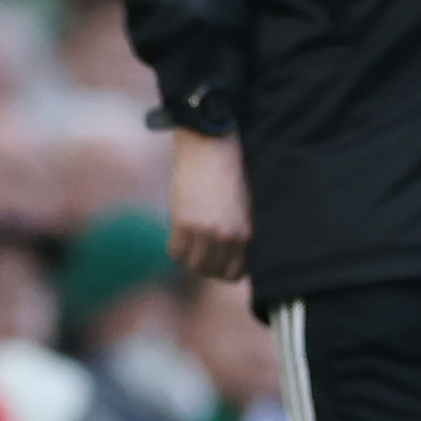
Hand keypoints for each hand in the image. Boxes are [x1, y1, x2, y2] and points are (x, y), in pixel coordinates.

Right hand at [168, 127, 250, 282]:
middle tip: (205, 254)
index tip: (222, 263)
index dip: (227, 271)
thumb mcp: (245, 208)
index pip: (235, 273)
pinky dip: (177, 250)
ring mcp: (201, 232)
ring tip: (193, 246)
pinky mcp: (181, 222)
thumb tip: (233, 256)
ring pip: (193, 266)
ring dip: (192, 260)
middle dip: (209, 267)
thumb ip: (240, 234)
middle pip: (212, 272)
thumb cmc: (231, 173)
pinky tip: (181, 238)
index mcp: (244, 234)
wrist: (210, 147)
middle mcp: (224, 237)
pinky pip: (175, 252)